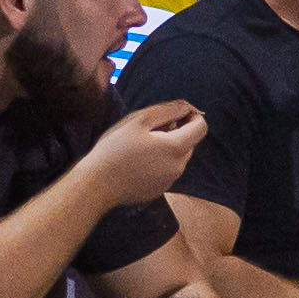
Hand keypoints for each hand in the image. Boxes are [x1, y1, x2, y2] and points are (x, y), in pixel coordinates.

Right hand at [81, 99, 207, 208]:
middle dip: (176, 131)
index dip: (191, 115)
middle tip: (149, 129)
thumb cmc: (115, 148)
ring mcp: (169, 181)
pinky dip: (158, 162)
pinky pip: (166, 170)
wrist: (97, 184)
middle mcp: (178, 167)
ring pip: (177, 156)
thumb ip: (168, 111)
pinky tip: (136, 161)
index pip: (201, 127)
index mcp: (176, 148)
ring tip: (140, 145)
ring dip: (166, 146)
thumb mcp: (139, 120)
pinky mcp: (159, 190)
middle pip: (189, 142)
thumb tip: (187, 107)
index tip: (174, 113)